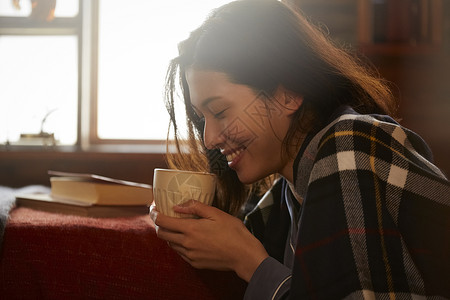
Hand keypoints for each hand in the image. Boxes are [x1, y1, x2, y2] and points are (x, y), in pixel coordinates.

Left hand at [149, 200, 267, 281]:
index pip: (163, 222)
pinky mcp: (195, 263)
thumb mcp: (216, 213)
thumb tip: (178, 206)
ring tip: (177, 226)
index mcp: (191, 229)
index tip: (154, 208)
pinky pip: (180, 253)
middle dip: (159, 224)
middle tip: (163, 216)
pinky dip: (179, 244)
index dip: (154, 214)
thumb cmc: (233, 232)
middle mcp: (187, 244)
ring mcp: (190, 255)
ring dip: (169, 234)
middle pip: (162, 234)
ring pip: (170, 244)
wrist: (244, 255)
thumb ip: (196, 208)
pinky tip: (188, 238)